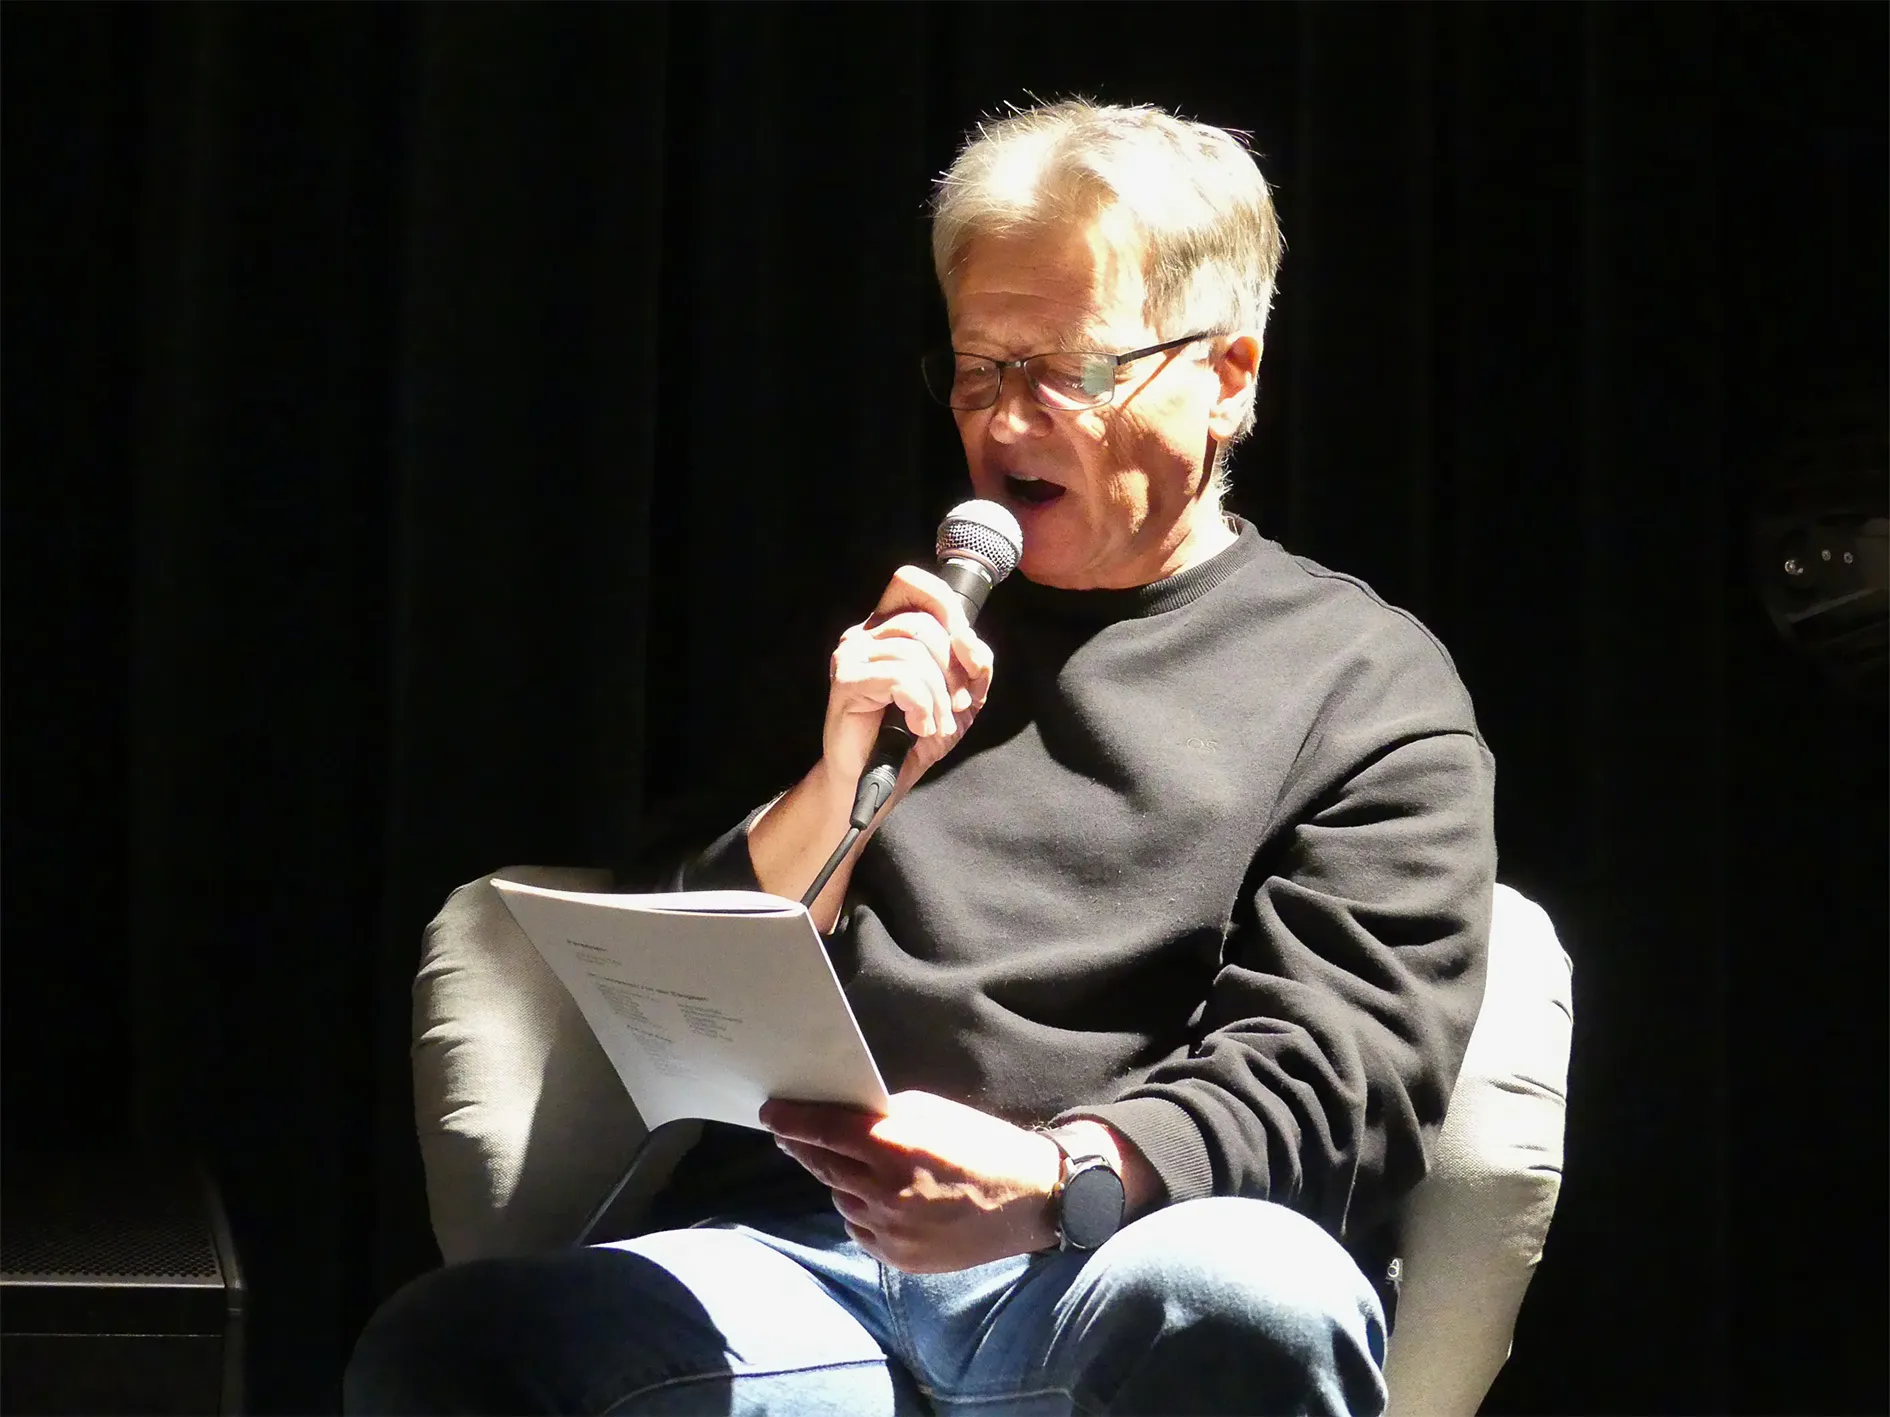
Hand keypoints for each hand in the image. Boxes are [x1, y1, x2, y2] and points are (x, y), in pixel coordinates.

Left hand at [761, 1090, 1062, 1272]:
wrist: (1029, 1201)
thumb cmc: (982, 1145)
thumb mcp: (933, 1113)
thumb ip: (883, 1116)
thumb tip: (840, 1115)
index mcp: (894, 1145)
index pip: (824, 1129)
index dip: (792, 1120)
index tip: (770, 1113)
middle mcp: (885, 1191)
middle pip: (823, 1165)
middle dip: (805, 1147)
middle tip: (791, 1135)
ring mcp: (890, 1230)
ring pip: (840, 1198)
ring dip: (843, 1181)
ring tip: (866, 1169)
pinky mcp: (899, 1258)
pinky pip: (860, 1228)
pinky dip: (863, 1211)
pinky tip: (884, 1199)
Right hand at [822, 567, 995, 795]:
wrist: (874, 780)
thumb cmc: (910, 736)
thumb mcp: (959, 697)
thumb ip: (974, 665)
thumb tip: (971, 645)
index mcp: (890, 628)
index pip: (914, 584)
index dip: (948, 610)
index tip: (968, 655)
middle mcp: (867, 634)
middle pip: (924, 625)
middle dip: (953, 669)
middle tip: (956, 706)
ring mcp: (853, 655)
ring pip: (915, 654)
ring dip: (938, 697)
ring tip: (935, 724)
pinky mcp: (847, 681)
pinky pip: (900, 678)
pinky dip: (920, 705)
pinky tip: (918, 727)